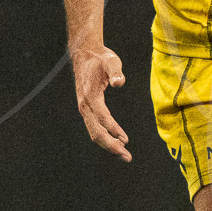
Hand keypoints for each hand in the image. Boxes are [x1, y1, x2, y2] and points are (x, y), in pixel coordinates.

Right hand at [73, 44, 131, 160]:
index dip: (113, 129)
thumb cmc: (100, 58)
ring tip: (124, 153)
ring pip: (94, 132)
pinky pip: (94, 127)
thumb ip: (116, 72)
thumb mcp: (111, 61)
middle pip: (96, 131)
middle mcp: (85, 105)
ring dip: (108, 144)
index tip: (125, 139)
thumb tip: (119, 82)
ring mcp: (84, 108)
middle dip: (111, 145)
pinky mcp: (87, 109)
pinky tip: (117, 140)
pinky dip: (105, 136)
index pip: (102, 117)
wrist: (84, 54)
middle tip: (127, 156)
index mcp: (90, 95)